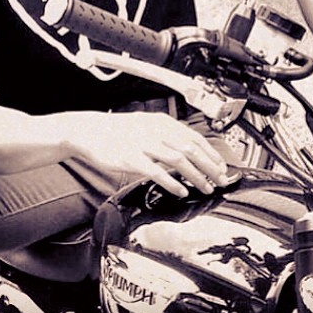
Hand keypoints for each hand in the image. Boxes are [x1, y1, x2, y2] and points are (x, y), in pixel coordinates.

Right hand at [74, 112, 229, 197]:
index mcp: (162, 122)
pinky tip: (181, 190)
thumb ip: (167, 135)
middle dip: (209, 166)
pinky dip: (172, 182)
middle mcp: (155, 130)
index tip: (222, 167)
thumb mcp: (146, 125)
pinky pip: (156, 171)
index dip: (211, 153)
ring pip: (178, 160)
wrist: (91, 131)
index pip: (194, 137)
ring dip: (196, 176)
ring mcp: (143, 143)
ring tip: (206, 187)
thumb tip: (189, 149)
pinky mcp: (131, 158)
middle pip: (190, 149)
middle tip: (221, 180)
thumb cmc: (119, 131)